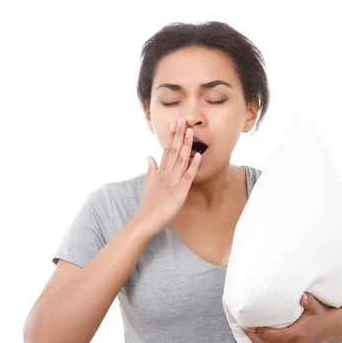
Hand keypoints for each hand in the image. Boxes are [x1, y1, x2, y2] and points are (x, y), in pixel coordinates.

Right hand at [134, 119, 200, 236]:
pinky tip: (198, 155)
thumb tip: (149, 156)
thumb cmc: (147, 206)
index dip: (171, 137)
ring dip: (186, 145)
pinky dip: (193, 165)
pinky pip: (187, 177)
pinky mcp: (179, 192)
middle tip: (183, 120)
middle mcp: (165, 174)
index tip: (175, 125)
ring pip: (180, 160)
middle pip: (173, 151)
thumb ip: (150, 170)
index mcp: (159, 172)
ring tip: (191, 131)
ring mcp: (172, 182)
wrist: (144, 222)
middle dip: (178, 135)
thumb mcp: (147, 185)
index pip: (166, 150)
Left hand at [242, 293, 332, 342]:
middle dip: (253, 336)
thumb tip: (302, 295)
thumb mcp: (316, 306)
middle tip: (243, 326)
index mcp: (298, 334)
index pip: (274, 336)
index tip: (249, 323)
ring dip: (255, 342)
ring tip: (247, 330)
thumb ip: (308, 301)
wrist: (329, 328)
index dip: (259, 331)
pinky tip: (256, 337)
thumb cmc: (320, 315)